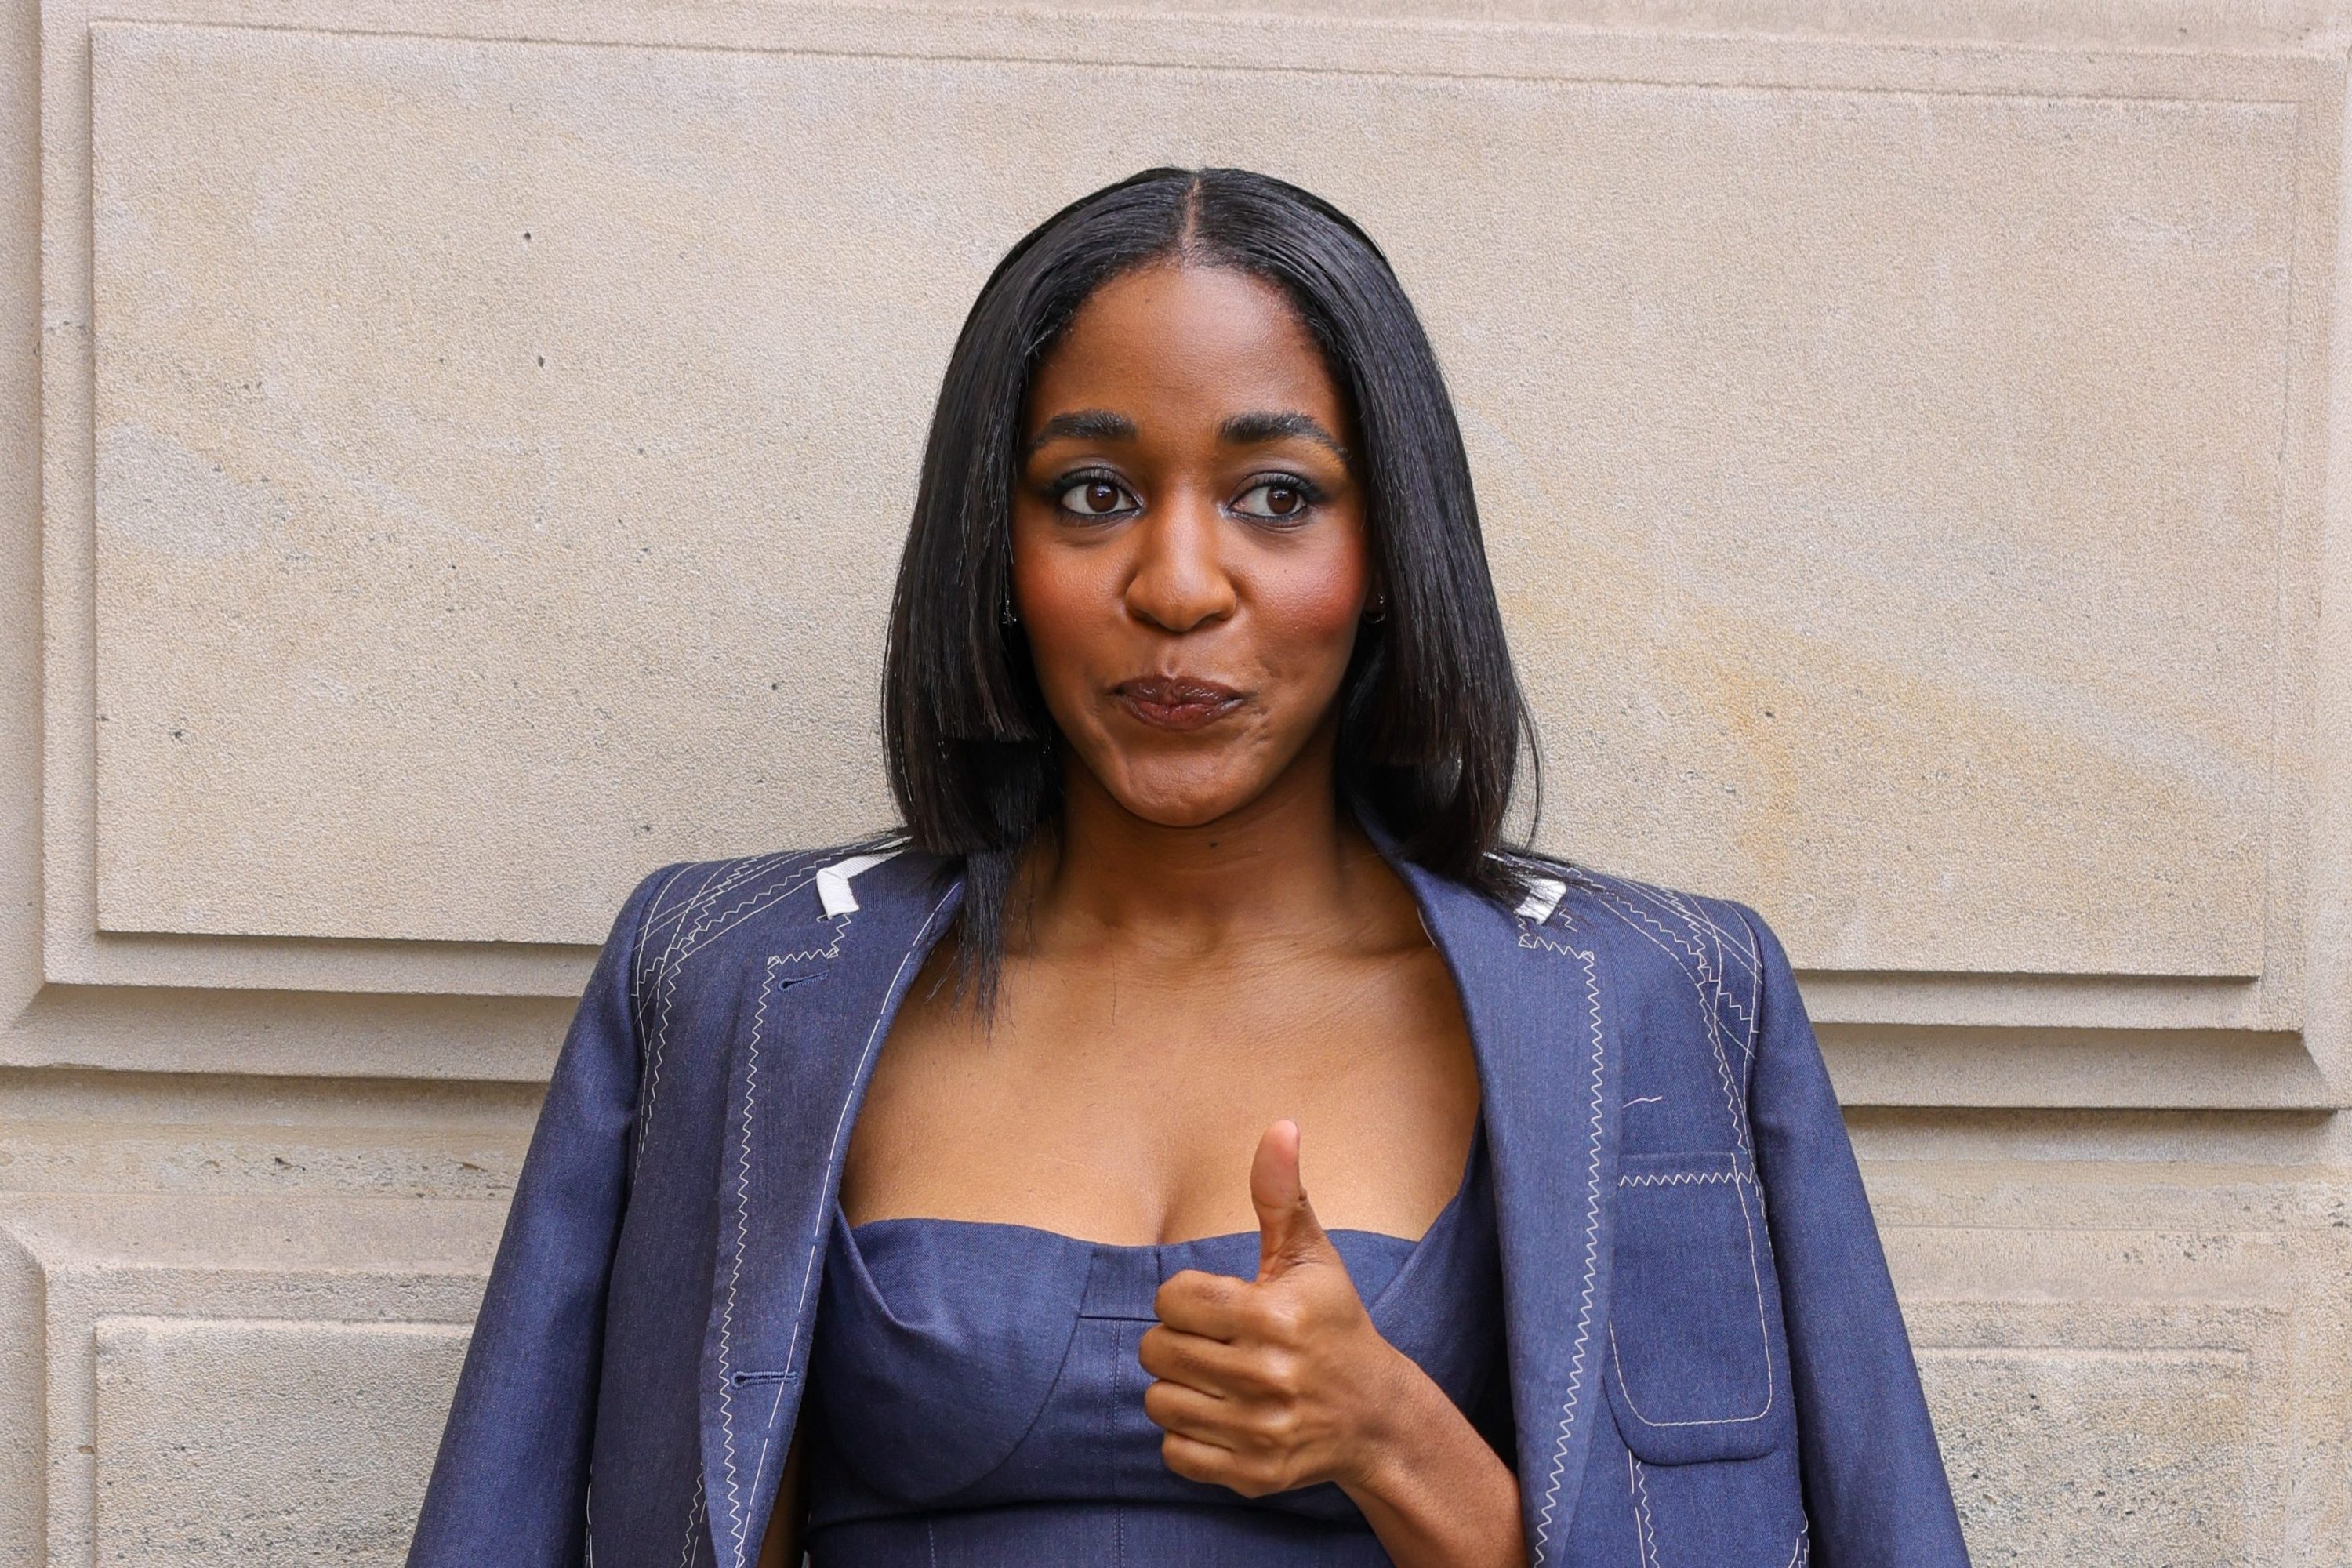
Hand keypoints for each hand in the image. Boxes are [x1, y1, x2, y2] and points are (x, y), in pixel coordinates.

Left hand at [1139, 1119, 1416, 1498]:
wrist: (1375, 1414)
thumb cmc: (1332, 1321)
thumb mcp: (1311, 1255)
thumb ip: (1282, 1194)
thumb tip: (1280, 1126)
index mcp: (1274, 1316)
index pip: (1172, 1299)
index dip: (1186, 1296)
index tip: (1218, 1303)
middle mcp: (1268, 1376)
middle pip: (1157, 1350)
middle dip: (1176, 1340)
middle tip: (1212, 1341)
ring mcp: (1261, 1430)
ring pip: (1159, 1401)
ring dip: (1177, 1386)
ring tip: (1214, 1377)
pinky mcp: (1254, 1473)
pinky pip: (1174, 1452)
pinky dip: (1186, 1435)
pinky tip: (1220, 1415)